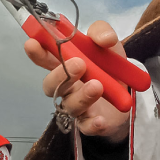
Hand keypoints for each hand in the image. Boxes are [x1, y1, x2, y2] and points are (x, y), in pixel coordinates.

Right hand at [24, 20, 130, 142]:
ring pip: (69, 105)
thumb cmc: (108, 66)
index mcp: (65, 64)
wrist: (128, 93)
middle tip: (79, 64)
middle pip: (51, 85)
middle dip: (61, 74)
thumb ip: (102, 32)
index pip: (45, 59)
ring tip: (97, 85)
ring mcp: (77, 105)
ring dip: (82, 95)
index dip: (37, 52)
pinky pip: (86, 126)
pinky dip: (92, 124)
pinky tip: (100, 119)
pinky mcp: (90, 122)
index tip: (32, 44)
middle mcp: (66, 86)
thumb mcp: (108, 43)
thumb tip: (105, 38)